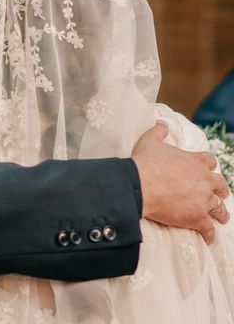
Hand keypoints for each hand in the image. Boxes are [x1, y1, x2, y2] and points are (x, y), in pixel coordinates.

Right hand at [131, 121, 229, 243]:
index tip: (207, 168)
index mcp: (195, 161)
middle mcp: (204, 180)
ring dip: (221, 213)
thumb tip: (161, 123)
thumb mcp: (150, 141)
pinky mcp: (197, 218)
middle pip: (220, 185)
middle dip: (220, 190)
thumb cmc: (144, 162)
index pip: (209, 161)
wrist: (140, 185)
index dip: (208, 165)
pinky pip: (208, 228)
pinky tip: (209, 238)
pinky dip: (210, 234)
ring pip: (219, 207)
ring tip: (222, 218)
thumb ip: (158, 131)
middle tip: (220, 194)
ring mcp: (202, 200)